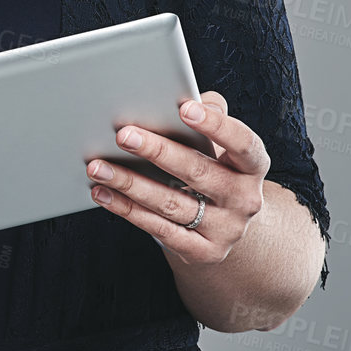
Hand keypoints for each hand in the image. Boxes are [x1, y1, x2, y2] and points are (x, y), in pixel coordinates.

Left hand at [83, 91, 269, 264]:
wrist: (228, 224)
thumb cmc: (216, 168)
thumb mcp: (221, 143)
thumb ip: (211, 113)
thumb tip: (186, 98)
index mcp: (253, 166)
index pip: (242, 143)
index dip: (216, 126)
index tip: (184, 108)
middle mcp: (245, 199)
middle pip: (198, 172)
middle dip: (157, 151)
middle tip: (122, 134)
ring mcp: (226, 229)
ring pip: (171, 203)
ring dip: (130, 183)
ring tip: (97, 166)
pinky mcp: (203, 251)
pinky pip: (159, 230)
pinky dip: (127, 209)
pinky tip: (102, 193)